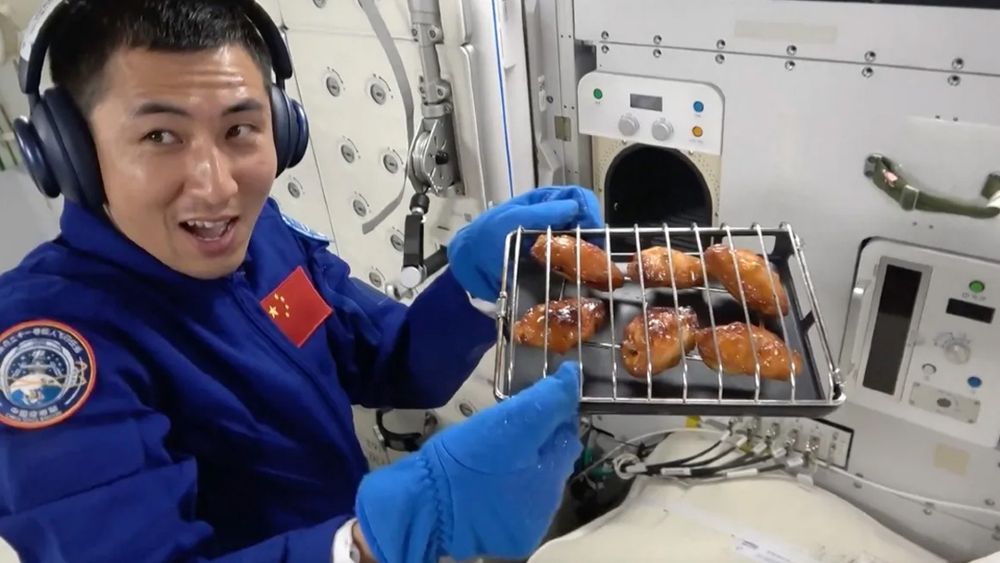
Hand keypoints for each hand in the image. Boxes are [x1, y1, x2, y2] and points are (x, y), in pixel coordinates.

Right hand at [354, 362, 581, 562]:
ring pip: (537, 481)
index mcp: (553, 476)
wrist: (424, 504)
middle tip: (506, 429)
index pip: (567, 434)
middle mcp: (549, 507)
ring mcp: (529, 525)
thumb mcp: (509, 419)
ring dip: (526, 466)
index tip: (528, 405)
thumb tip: (573, 375)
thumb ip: (547, 399)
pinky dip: (511, 489)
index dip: (552, 414)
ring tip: (496, 454)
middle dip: (539, 441)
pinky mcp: (509, 538)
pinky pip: (518, 503)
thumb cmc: (465, 457)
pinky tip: (491, 480)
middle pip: (554, 460)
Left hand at [448, 186, 603, 300]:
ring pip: (584, 245)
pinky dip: (579, 272)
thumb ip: (542, 212)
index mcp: (545, 202)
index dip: (589, 211)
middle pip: (587, 222)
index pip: (578, 198)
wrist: (468, 265)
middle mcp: (554, 220)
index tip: (592, 230)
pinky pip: (573, 266)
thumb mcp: (512, 219)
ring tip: (590, 269)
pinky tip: (578, 279)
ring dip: (590, 256)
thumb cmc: (485, 236)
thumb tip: (574, 207)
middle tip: (595, 254)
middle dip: (595, 236)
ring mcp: (554, 244)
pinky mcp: (551, 266)